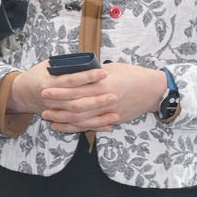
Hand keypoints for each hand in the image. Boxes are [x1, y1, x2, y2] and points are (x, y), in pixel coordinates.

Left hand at [9, 61, 167, 132]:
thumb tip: (76, 72)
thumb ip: (95, 73)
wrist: (153, 90)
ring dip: (62, 118)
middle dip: (57, 104)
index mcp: (104, 83)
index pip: (77, 88)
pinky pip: (90, 126)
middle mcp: (105, 99)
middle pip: (76, 105)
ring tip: (48, 116)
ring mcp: (109, 111)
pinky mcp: (112, 119)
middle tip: (43, 103)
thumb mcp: (113, 69)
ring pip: (81, 118)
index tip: (46, 87)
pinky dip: (75, 127)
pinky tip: (62, 126)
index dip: (60, 89)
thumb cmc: (134, 75)